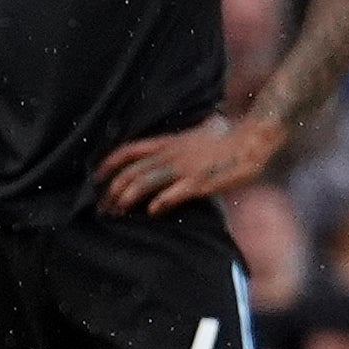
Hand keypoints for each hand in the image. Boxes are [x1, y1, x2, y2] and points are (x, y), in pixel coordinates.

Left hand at [97, 112, 283, 212]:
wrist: (252, 141)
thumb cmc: (230, 139)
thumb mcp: (199, 135)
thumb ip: (183, 144)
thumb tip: (173, 152)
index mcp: (169, 142)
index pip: (129, 150)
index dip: (109, 164)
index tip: (96, 178)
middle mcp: (171, 154)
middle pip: (131, 172)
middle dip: (112, 191)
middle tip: (104, 207)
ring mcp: (183, 169)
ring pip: (143, 184)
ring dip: (126, 199)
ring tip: (118, 212)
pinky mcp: (197, 183)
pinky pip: (170, 195)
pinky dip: (157, 205)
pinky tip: (152, 212)